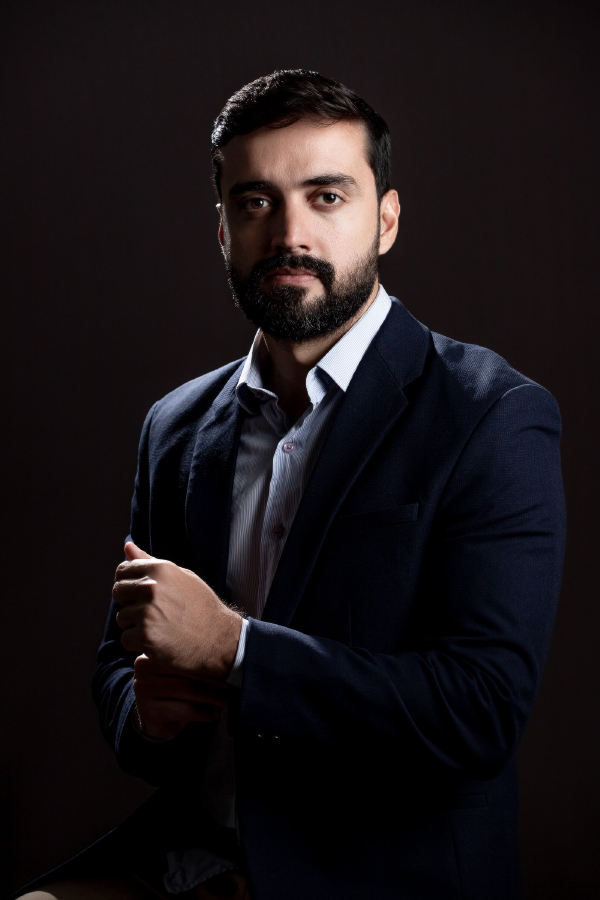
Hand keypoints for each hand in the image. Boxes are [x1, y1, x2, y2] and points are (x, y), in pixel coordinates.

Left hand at [113, 542, 242, 678]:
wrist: (219, 638)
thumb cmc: (200, 606)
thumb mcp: (180, 576)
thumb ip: (150, 562)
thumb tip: (127, 546)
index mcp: (160, 569)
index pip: (122, 571)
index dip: (128, 584)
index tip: (140, 594)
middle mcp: (151, 587)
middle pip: (118, 592)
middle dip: (129, 603)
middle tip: (152, 613)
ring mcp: (147, 612)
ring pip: (121, 618)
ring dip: (135, 625)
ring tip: (159, 627)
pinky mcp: (145, 636)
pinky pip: (126, 639)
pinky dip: (138, 644)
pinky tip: (158, 642)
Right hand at [133, 654, 226, 739]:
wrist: (154, 717)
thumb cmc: (172, 688)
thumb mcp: (179, 671)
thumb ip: (193, 662)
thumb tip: (227, 658)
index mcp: (152, 652)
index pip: (187, 655)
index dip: (210, 663)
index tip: (229, 668)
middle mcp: (144, 668)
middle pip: (189, 672)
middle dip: (214, 681)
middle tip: (231, 687)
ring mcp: (144, 690)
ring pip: (189, 690)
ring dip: (213, 697)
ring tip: (226, 700)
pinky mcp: (150, 711)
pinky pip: (186, 709)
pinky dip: (205, 712)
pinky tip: (214, 713)